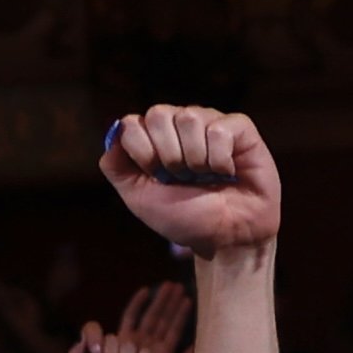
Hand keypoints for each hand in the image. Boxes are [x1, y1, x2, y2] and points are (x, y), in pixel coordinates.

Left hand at [98, 104, 282, 255]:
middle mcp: (179, 125)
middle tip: (182, 178)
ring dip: (195, 159)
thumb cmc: (185, 218)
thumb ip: (117, 167)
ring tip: (205, 177)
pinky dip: (220, 160)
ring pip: (189, 117)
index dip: (142, 153)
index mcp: (154, 138)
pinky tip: (226, 173)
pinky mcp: (239, 128)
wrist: (226, 238)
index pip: (132, 124)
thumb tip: (113, 131)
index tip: (157, 177)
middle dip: (167, 155)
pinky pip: (219, 129)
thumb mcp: (140, 198)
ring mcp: (209, 123)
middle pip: (158, 114)